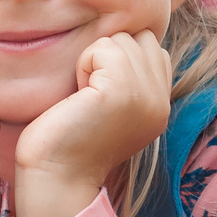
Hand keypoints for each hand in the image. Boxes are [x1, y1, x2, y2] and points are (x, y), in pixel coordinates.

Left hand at [14, 31, 172, 216]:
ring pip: (121, 39)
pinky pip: (104, 47)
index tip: (99, 93)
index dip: (119, 60)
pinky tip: (79, 95)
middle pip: (140, 38)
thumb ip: (128, 79)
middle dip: (109, 55)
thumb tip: (121, 41)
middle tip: (90, 93)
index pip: (152, 49)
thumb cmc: (68, 140)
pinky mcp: (123, 91)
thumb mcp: (111, 107)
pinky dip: (84, 63)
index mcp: (160, 106)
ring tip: (85, 96)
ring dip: (94, 59)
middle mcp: (161, 101)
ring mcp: (146, 96)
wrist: (56, 178)